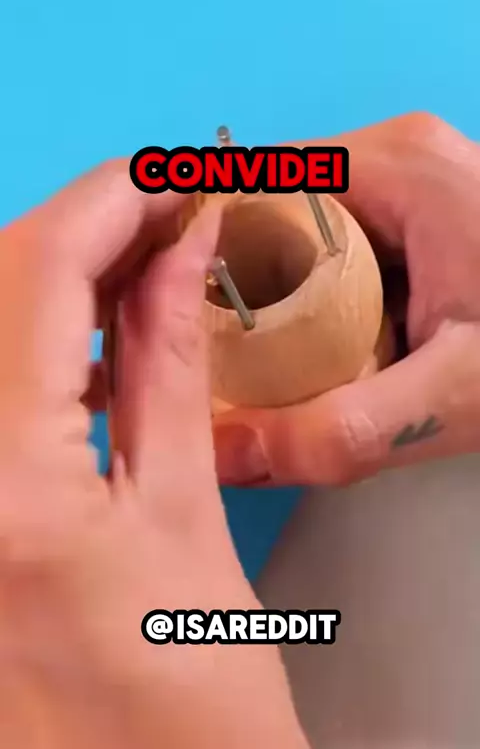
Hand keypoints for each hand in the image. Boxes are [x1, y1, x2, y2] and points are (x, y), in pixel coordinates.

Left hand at [0, 162, 307, 748]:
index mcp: (3, 485)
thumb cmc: (193, 703)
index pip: (37, 275)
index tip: (170, 178)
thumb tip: (178, 252)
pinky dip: (33, 341)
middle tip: (167, 218)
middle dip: (82, 231)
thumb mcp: (190, 519)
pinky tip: (91, 341)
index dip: (110, 202)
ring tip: (143, 268)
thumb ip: (171, 366)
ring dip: (55, 281)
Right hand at [214, 113, 479, 485]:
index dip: (199, 250)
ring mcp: (409, 176)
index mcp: (391, 165)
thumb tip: (225, 458)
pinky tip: (318, 344)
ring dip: (273, 289)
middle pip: (269, 207)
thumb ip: (343, 430)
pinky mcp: (422, 206)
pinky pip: (337, 238)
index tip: (177, 320)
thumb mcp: (456, 394)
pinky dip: (315, 289)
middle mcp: (392, 153)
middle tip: (220, 357)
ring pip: (301, 226)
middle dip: (234, 280)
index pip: (249, 184)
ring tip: (260, 358)